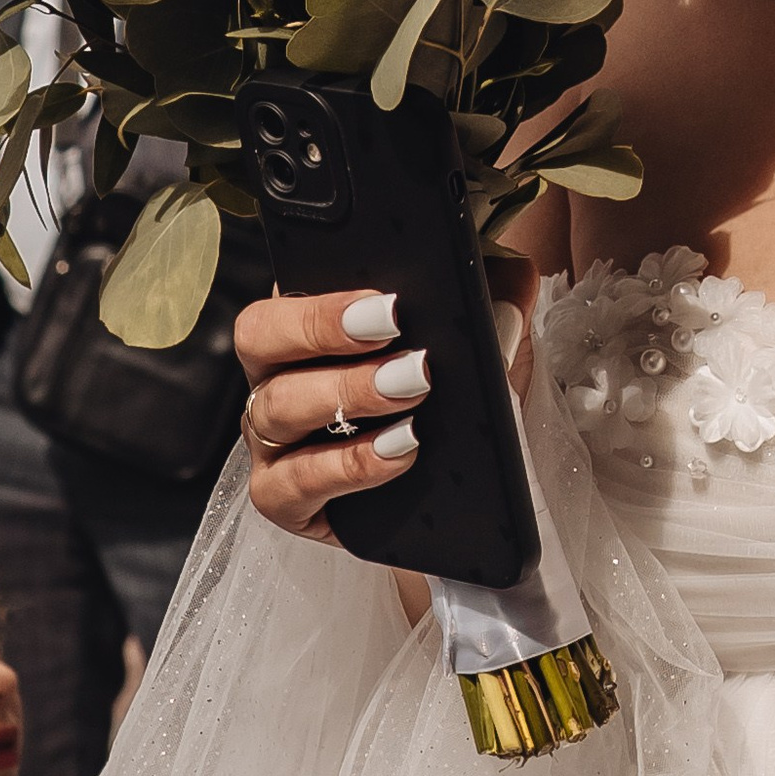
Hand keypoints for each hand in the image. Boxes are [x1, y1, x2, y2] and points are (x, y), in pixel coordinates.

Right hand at [233, 258, 532, 553]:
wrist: (450, 493)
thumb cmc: (446, 406)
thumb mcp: (479, 345)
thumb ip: (492, 301)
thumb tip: (514, 277)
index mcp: (307, 325)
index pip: (290, 288)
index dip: (329, 293)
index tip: (388, 300)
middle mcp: (276, 375)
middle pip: (260, 336)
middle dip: (323, 329)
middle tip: (395, 332)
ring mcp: (271, 439)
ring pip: (277, 407)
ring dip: (347, 394)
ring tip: (410, 392)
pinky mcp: (282, 498)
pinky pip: (291, 483)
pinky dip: (345, 466)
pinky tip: (397, 451)